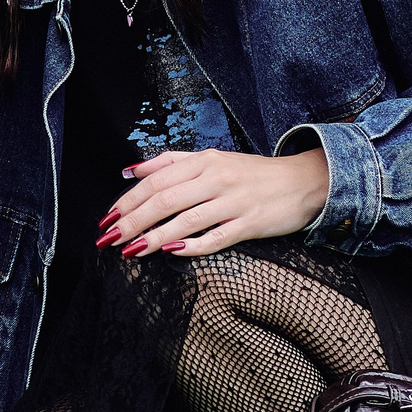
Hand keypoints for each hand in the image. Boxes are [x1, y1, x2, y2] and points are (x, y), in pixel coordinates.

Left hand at [96, 148, 330, 258]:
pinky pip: (216, 238)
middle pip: (165, 200)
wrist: (304, 181)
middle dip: (133, 222)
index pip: (156, 181)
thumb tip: (130, 171)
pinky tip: (171, 253)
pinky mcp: (250, 224)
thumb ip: (170, 163)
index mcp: (204, 161)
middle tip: (108, 239)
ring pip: (186, 220)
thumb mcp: (211, 158)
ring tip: (131, 250)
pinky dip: (192, 246)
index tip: (107, 219)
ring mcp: (234, 201)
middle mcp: (217, 178)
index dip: (128, 201)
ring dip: (154, 237)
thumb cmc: (251, 173)